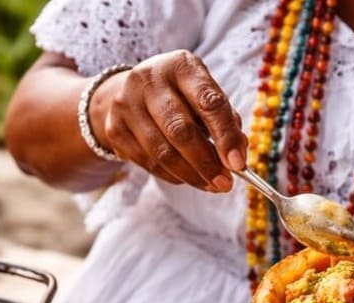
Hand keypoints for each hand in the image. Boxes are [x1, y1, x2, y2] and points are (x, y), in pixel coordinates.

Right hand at [87, 50, 246, 191]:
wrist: (128, 92)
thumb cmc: (177, 95)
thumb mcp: (202, 94)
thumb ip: (223, 120)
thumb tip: (237, 156)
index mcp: (181, 65)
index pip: (208, 102)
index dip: (225, 136)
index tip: (238, 164)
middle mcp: (149, 80)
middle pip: (181, 130)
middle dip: (207, 163)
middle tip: (225, 184)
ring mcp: (127, 104)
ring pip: (162, 152)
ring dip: (191, 175)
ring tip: (210, 185)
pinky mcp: (115, 128)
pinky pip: (148, 162)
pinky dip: (172, 176)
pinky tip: (187, 179)